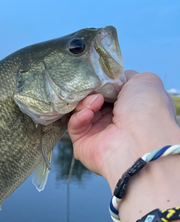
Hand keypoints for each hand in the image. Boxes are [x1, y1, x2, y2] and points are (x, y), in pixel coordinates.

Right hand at [67, 71, 178, 189]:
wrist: (139, 141)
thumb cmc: (146, 111)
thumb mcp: (143, 81)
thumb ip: (125, 76)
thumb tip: (111, 80)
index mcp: (129, 108)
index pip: (108, 92)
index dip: (102, 83)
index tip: (99, 78)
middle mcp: (114, 121)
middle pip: (91, 99)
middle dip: (91, 91)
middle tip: (95, 89)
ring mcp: (98, 133)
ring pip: (80, 111)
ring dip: (85, 102)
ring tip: (96, 101)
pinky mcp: (83, 144)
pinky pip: (74, 126)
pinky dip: (79, 116)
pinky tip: (89, 113)